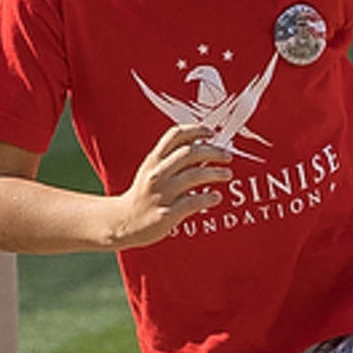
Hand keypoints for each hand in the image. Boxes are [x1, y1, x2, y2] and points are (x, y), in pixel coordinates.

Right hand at [105, 124, 232, 249]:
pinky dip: (208, 198)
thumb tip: (200, 145)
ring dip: (215, 173)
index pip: (175, 135)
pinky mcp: (167, 213)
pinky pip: (193, 202)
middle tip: (227, 156)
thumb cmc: (143, 195)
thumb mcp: (151, 170)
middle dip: (213, 151)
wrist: (124, 222)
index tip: (211, 133)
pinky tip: (216, 197)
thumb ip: (171, 158)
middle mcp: (157, 173)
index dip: (196, 130)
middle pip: (189, 152)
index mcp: (153, 160)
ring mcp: (162, 193)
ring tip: (227, 174)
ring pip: (194, 175)